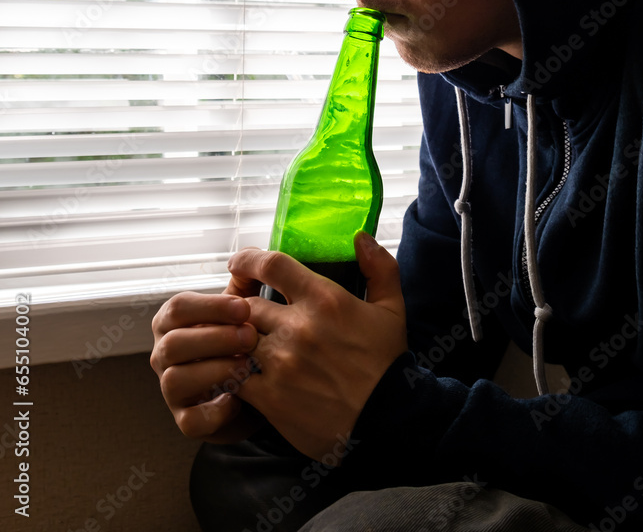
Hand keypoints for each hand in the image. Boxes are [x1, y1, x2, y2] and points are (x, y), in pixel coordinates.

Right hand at [150, 290, 262, 442]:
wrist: (254, 391)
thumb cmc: (240, 342)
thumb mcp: (241, 312)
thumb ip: (244, 285)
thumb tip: (251, 254)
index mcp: (173, 321)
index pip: (178, 307)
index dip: (210, 307)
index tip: (243, 307)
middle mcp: (164, 354)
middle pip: (173, 343)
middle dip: (215, 338)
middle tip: (251, 336)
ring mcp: (171, 390)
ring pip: (175, 380)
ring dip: (214, 370)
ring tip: (247, 365)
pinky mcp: (185, 421)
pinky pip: (189, 420)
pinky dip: (214, 411)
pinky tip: (238, 399)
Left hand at [228, 232, 407, 461]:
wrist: (388, 422)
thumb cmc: (388, 365)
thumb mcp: (392, 309)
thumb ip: (379, 267)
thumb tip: (360, 237)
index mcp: (324, 299)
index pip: (271, 264)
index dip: (248, 259)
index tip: (239, 263)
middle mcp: (298, 327)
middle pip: (247, 305)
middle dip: (242, 309)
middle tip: (242, 315)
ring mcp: (281, 363)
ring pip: (237, 339)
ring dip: (236, 341)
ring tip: (238, 345)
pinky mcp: (270, 397)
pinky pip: (236, 377)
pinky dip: (233, 374)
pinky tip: (241, 375)